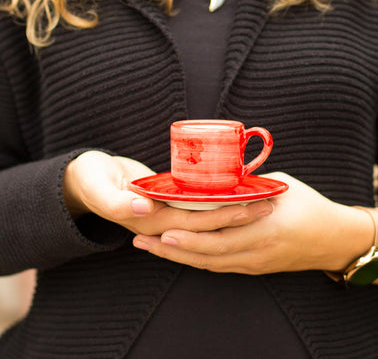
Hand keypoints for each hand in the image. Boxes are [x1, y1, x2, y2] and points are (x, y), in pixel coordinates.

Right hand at [63, 150, 273, 235]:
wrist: (84, 180)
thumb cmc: (89, 179)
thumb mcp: (96, 187)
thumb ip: (116, 202)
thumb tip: (143, 210)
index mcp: (147, 222)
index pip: (191, 224)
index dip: (219, 217)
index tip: (247, 207)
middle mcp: (161, 223)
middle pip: (206, 224)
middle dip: (236, 216)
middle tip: (267, 205)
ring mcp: (166, 215)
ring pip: (206, 218)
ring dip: (232, 212)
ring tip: (262, 202)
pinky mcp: (168, 203)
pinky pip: (198, 207)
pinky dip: (218, 203)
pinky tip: (237, 195)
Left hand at [132, 172, 374, 274]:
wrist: (334, 239)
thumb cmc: (310, 207)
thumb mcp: (280, 189)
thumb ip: (249, 186)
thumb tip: (220, 180)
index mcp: (264, 228)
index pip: (217, 235)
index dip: (187, 234)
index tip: (160, 226)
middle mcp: (256, 251)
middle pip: (205, 254)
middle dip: (171, 249)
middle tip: (142, 240)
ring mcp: (254, 263)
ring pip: (209, 263)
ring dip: (178, 256)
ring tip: (151, 248)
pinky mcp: (254, 267)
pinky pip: (219, 265)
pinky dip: (196, 259)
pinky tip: (178, 253)